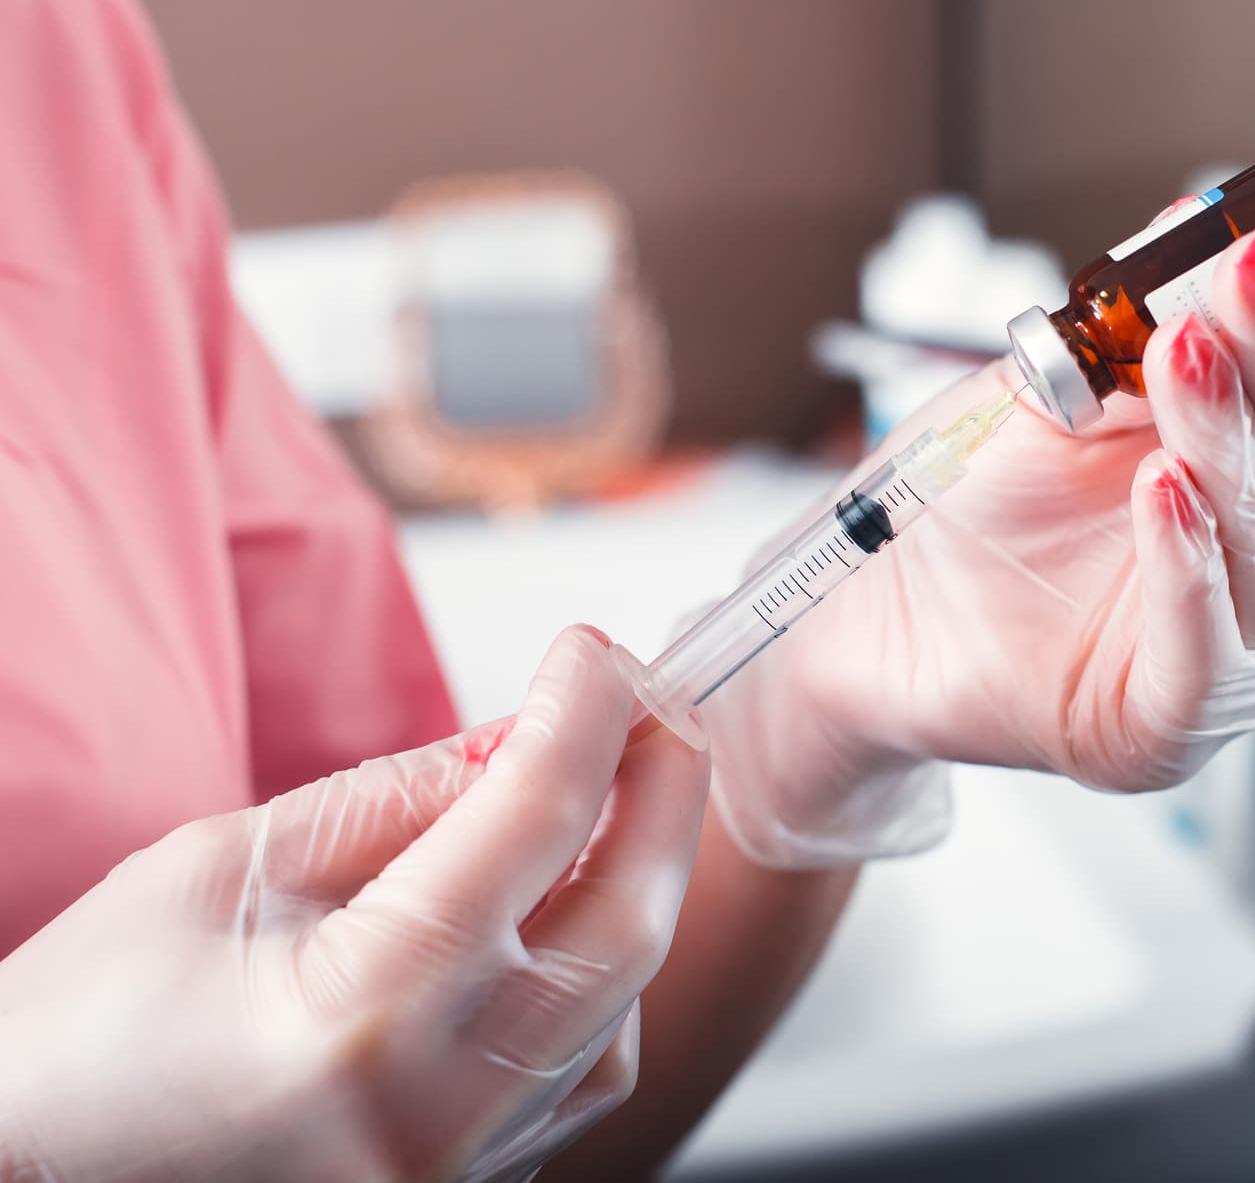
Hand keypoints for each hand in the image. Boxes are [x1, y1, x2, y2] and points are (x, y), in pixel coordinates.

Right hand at [0, 626, 706, 1181]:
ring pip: (622, 1007)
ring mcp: (459, 1167)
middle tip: (653, 705)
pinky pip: (578, 1072)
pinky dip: (590, 975)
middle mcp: (436, 1107)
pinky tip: (551, 911)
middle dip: (664, 793)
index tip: (593, 652)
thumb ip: (387, 801)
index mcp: (361, 1013)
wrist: (23, 1180)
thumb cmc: (75, 1038)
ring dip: (634, 885)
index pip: (534, 824)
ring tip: (600, 796)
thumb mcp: (212, 870)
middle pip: (627, 925)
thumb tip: (517, 738)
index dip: (585, 712)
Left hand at [700, 226, 1254, 864]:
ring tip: (1188, 354)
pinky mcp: (1170, 723)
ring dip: (1230, 437)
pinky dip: (1186, 562)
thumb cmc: (982, 502)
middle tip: (1253, 269)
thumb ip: (1131, 324)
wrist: (882, 611)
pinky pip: (1201, 643)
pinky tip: (1165, 487)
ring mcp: (1238, 648)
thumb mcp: (1057, 391)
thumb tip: (1191, 219)